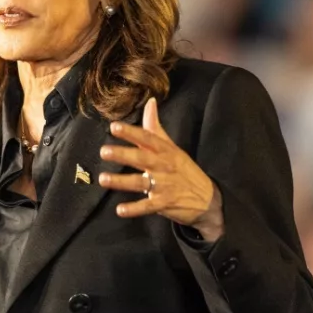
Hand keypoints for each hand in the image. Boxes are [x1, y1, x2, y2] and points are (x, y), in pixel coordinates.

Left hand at [98, 98, 215, 227]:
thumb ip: (156, 127)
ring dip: (121, 182)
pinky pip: (147, 206)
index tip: (114, 127)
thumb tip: (150, 102)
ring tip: (103, 179)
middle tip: (104, 151)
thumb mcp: (172, 147)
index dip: (131, 132)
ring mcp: (165, 186)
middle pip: (142, 158)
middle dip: (123, 154)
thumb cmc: (184, 170)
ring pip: (140, 182)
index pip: (148, 138)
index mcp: (166, 151)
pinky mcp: (165, 204)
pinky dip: (134, 209)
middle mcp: (164, 166)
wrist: (209, 199)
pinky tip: (120, 210)